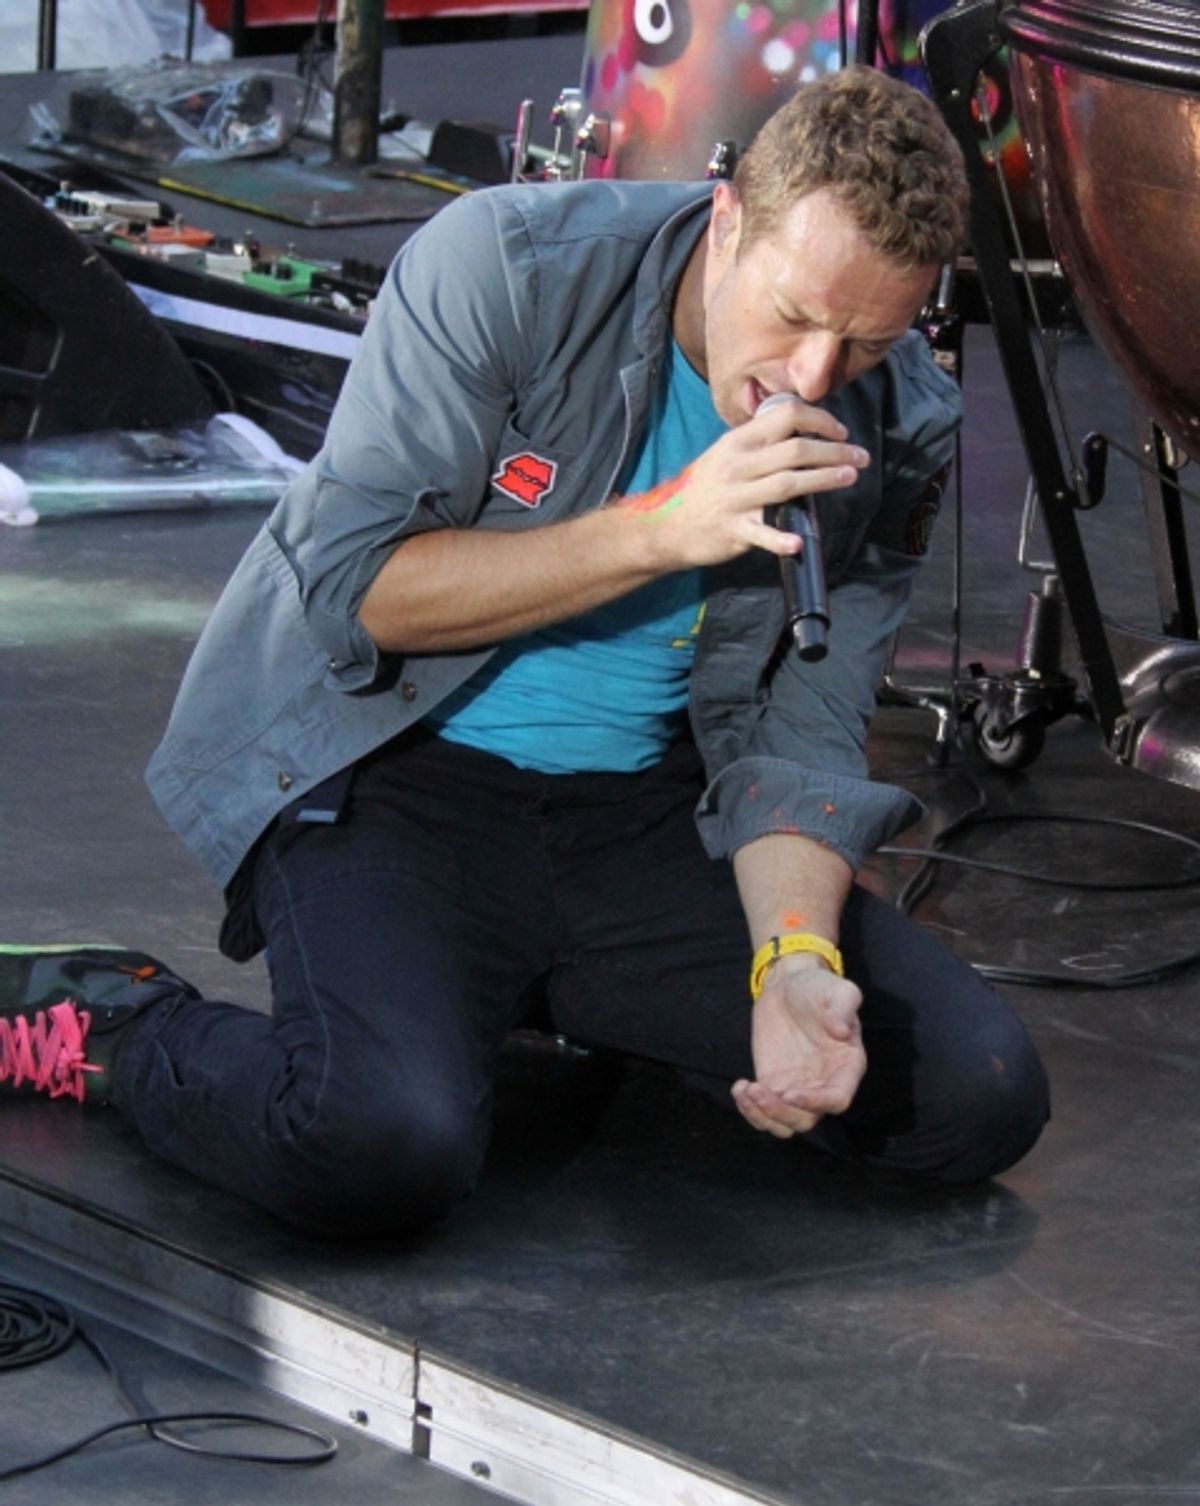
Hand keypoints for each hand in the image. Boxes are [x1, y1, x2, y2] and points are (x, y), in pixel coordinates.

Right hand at [627, 396, 868, 570]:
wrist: (667, 525)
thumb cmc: (703, 489)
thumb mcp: (725, 454)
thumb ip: (759, 443)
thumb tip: (800, 432)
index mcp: (739, 441)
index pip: (786, 415)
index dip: (819, 420)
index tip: (841, 432)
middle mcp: (738, 465)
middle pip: (795, 450)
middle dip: (834, 451)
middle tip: (860, 457)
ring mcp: (736, 497)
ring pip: (788, 484)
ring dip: (823, 479)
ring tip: (849, 477)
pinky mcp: (733, 529)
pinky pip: (762, 533)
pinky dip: (781, 539)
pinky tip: (799, 542)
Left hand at [731, 960, 865, 1138]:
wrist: (788, 985)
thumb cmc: (818, 988)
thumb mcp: (838, 989)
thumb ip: (843, 1006)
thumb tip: (840, 1030)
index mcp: (846, 1067)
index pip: (837, 1099)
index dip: (816, 1103)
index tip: (790, 1094)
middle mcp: (824, 1084)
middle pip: (807, 1120)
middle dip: (781, 1113)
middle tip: (759, 1090)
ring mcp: (798, 1087)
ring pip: (785, 1123)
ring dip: (763, 1117)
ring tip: (746, 1090)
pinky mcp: (773, 1084)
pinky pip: (764, 1110)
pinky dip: (749, 1109)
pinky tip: (740, 1087)